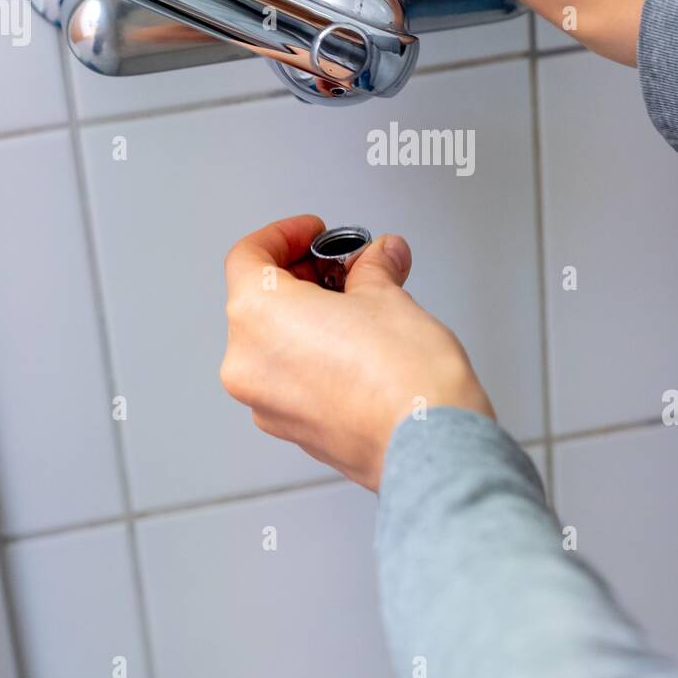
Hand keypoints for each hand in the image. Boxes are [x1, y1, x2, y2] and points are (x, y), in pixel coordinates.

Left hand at [220, 214, 493, 490]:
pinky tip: (356, 346)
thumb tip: (379, 258)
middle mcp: (248, 363)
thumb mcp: (388, 296)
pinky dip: (312, 354)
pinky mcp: (292, 430)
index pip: (248, 256)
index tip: (314, 232)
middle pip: (257, 300)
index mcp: (257, 317)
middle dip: (303, 276)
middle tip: (346, 267)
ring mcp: (266, 403)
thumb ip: (373, 270)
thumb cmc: (404, 377)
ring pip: (272, 342)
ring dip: (307, 316)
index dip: (283, 235)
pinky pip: (289, 377)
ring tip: (359, 307)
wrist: (430, 445)